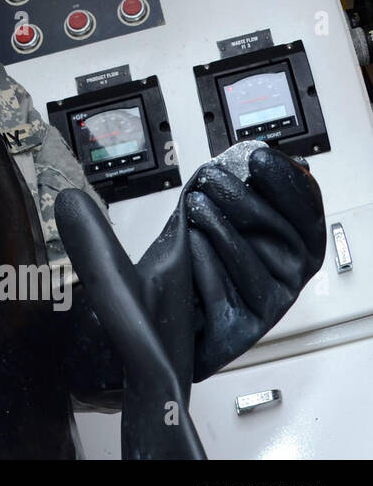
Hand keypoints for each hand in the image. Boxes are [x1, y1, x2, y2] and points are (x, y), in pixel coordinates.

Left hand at [175, 144, 325, 378]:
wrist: (179, 316)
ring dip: (220, 227)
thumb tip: (253, 157)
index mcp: (299, 247)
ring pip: (251, 262)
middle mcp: (291, 276)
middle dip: (243, 199)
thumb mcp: (230, 224)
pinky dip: (205, 263)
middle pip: (280, 233)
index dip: (286, 183)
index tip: (261, 157)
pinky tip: (192, 241)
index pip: (307, 212)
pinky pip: (223, 292)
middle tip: (212, 175)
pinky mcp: (241, 328)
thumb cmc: (208, 264)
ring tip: (196, 203)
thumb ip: (248, 197)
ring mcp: (269, 304)